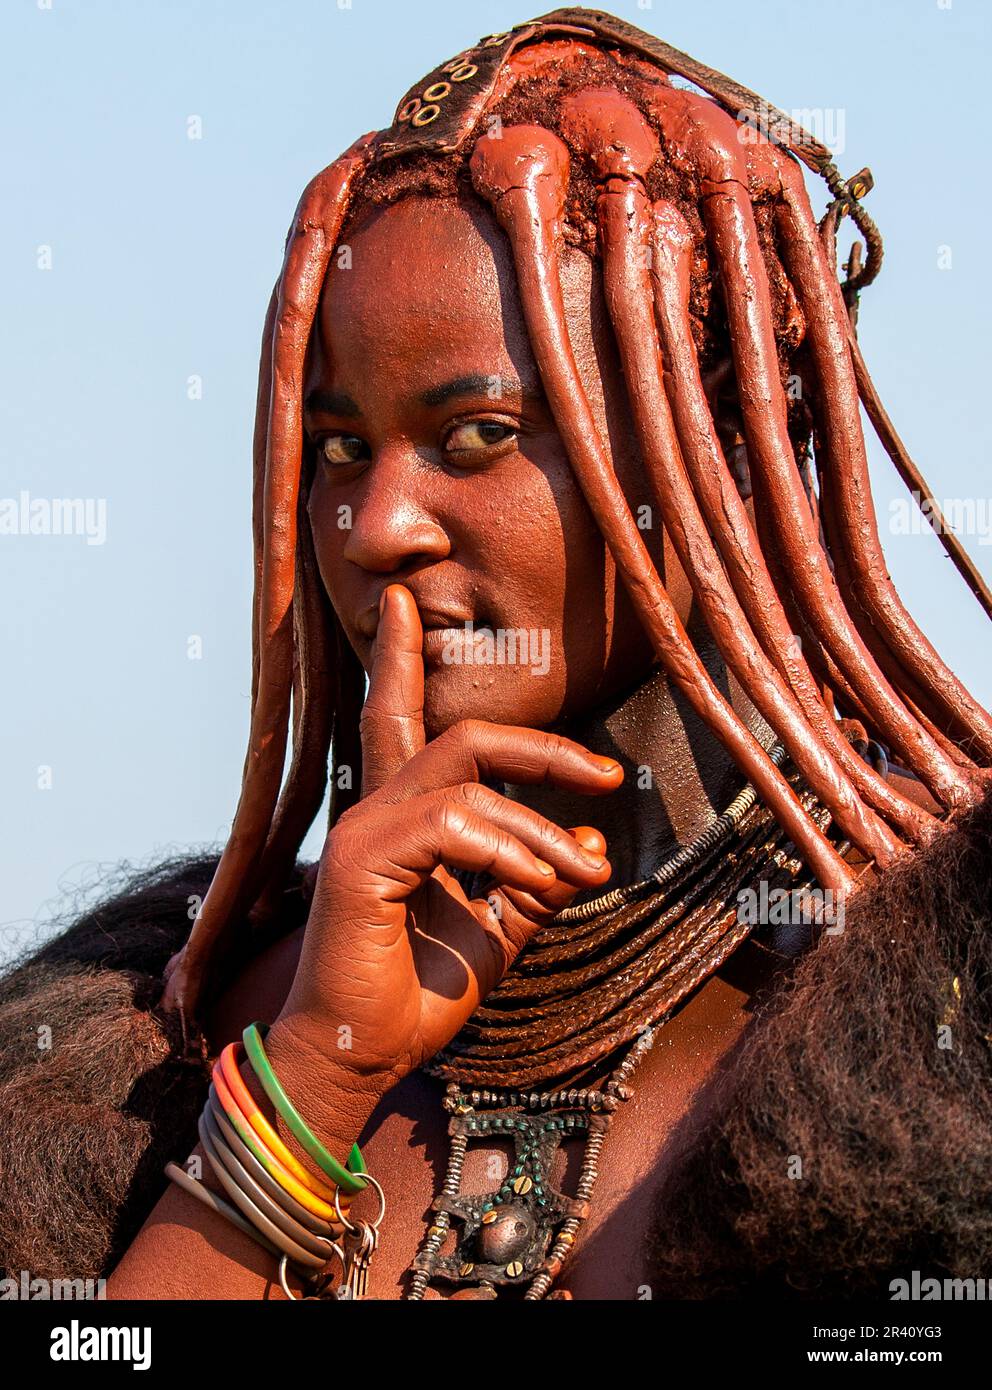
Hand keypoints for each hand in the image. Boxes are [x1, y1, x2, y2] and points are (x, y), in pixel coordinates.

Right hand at [274, 583, 622, 1096]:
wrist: (361, 1055)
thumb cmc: (417, 993)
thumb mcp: (495, 932)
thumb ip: (535, 884)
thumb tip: (594, 844)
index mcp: (403, 818)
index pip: (400, 718)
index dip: (401, 658)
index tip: (411, 605)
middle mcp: (378, 809)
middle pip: (463, 735)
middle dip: (544, 747)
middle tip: (609, 773)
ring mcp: (365, 829)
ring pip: (471, 781)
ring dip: (543, 829)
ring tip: (584, 875)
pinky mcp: (362, 859)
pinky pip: (454, 823)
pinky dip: (510, 852)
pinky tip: (537, 885)